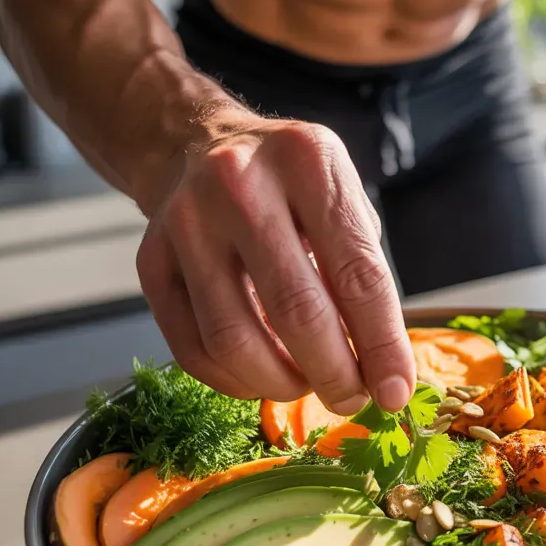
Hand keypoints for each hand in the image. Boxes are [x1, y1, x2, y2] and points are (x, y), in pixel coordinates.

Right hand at [134, 119, 415, 412]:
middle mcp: (239, 185)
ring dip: (280, 384)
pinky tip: (262, 377)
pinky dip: (235, 382)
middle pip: (296, 310)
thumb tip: (383, 371)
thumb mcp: (342, 202)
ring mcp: (185, 222)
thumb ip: (363, 275)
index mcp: (307, 162)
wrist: (199, 145)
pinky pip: (192, 349)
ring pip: (234, 339)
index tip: (395, 391)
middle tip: (352, 399)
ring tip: (306, 385)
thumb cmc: (291, 188)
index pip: (357, 273)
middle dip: (334, 374)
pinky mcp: (150, 262)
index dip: (382, 344)